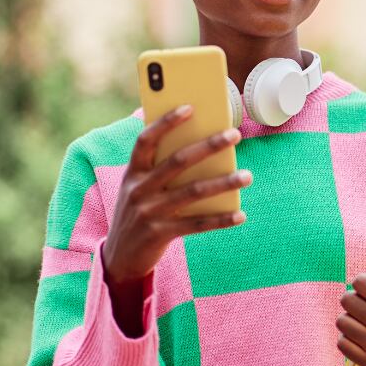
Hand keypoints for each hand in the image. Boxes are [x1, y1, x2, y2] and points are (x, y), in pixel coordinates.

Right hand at [102, 105, 251, 283]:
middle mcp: (139, 189)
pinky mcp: (161, 233)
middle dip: (208, 146)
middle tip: (235, 134)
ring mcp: (149, 212)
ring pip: (193, 192)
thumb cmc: (138, 212)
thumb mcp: (140, 188)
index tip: (190, 107)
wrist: (119, 258)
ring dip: (223, 183)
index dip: (166, 122)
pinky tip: (240, 215)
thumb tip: (201, 145)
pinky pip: (197, 225)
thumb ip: (160, 168)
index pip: (146, 140)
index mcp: (133, 172)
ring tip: (247, 175)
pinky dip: (221, 220)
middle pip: (177, 162)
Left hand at [336, 265, 365, 365]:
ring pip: (342, 322)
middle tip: (365, 303)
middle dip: (354, 297)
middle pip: (348, 301)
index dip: (364, 282)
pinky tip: (361, 334)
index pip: (361, 283)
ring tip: (363, 319)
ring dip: (350, 317)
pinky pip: (342, 344)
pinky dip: (348, 337)